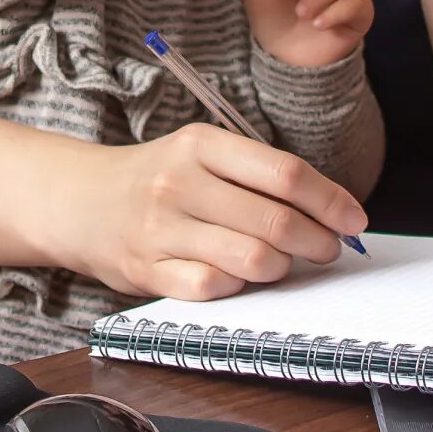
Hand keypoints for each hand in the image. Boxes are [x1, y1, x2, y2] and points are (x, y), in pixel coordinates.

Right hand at [55, 123, 368, 299]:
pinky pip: (215, 288)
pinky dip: (239, 286)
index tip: (354, 220)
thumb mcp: (201, 154)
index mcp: (201, 144)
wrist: (78, 200)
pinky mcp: (146, 269)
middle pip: (275, 222)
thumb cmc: (158, 178)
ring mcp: (161, 228)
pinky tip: (240, 277)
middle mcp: (180, 182)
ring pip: (251, 260)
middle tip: (328, 249)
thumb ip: (257, 175)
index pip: (284, 174)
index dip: (330, 201)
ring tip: (285, 264)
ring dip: (283, 268)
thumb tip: (330, 210)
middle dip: (318, 242)